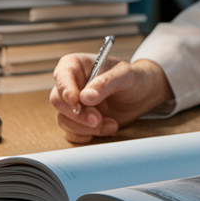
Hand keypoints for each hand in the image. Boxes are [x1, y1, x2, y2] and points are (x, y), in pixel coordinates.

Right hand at [48, 55, 173, 143]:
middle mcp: (70, 84)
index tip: (76, 101)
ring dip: (87, 128)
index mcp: (75, 65)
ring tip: (112, 124)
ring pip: (64, 120)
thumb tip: (85, 97)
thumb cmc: (132, 78)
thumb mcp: (124, 75)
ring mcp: (73, 105)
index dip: (65, 89)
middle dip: (78, 114)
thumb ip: (105, 83)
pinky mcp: (78, 122)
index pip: (61, 75)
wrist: (141, 95)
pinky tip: (108, 128)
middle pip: (58, 101)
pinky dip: (90, 135)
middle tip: (98, 120)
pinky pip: (73, 133)